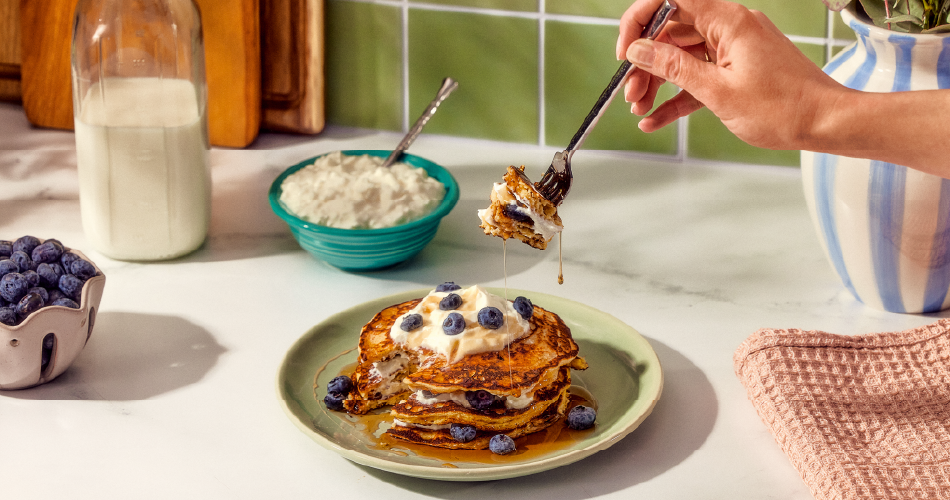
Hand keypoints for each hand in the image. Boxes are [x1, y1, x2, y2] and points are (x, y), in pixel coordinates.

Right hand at [616, 0, 843, 151]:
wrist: (825, 123)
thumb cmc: (784, 108)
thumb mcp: (718, 92)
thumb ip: (674, 68)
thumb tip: (640, 50)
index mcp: (729, 21)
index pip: (671, 0)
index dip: (641, 21)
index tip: (627, 51)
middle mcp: (730, 28)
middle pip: (672, 33)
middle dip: (645, 63)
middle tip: (630, 92)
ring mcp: (734, 49)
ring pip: (681, 58)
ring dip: (657, 83)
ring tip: (639, 109)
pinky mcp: (737, 70)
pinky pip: (698, 77)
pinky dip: (677, 96)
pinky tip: (655, 119)